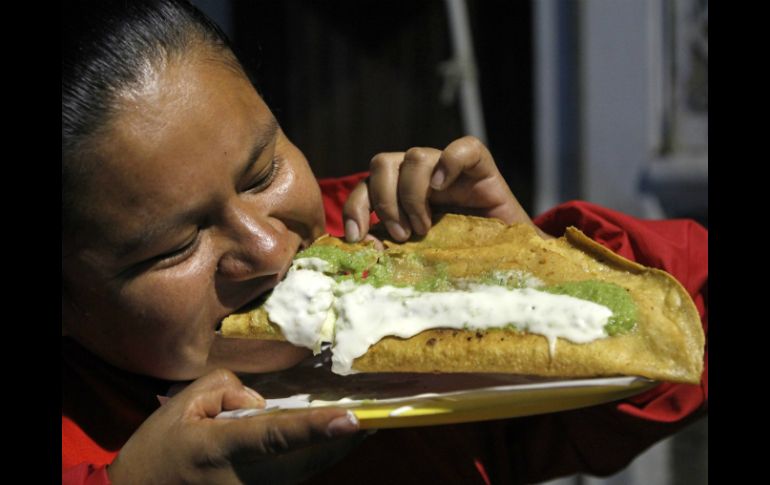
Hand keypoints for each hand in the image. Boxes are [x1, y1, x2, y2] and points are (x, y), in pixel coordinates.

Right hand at [108, 369, 361, 483]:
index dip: (315, 427)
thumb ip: (226, 389)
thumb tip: (261, 400)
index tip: (352, 419)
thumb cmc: (159, 452)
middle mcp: (246, 476)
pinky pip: (298, 473)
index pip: (275, 435)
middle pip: (307, 457)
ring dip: (338, 446)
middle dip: (346, 437)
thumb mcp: (182, 406)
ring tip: (370, 421)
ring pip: (308, 468)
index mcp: (222, 448)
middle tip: (383, 413)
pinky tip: (336, 436)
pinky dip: (320, 454)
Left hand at [343, 136, 549, 241]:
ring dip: (412, 194)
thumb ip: (389, 246)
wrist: (508, 263)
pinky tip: (444, 187)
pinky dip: (449, 162)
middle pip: (382, 163)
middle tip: (402, 234)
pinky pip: (462, 148)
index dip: (355, 207)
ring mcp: (449, 170)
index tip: (356, 237)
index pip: (366, 186)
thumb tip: (361, 244)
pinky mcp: (481, 167)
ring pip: (414, 156)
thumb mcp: (417, 254)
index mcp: (401, 195)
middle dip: (384, 201)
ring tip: (425, 227)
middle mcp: (421, 177)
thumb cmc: (461, 260)